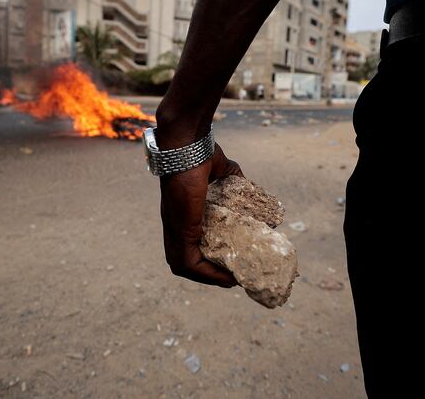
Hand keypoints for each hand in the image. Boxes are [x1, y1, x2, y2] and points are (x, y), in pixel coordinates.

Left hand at [159, 143, 243, 286]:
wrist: (189, 144)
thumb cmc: (201, 152)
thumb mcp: (221, 171)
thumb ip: (233, 181)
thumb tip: (251, 189)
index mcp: (180, 212)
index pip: (185, 243)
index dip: (202, 255)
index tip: (224, 261)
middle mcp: (173, 223)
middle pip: (182, 259)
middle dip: (205, 272)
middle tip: (229, 277)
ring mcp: (174, 227)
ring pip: (183, 265)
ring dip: (207, 277)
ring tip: (230, 281)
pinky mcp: (181, 229)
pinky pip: (189, 263)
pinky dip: (207, 274)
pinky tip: (226, 278)